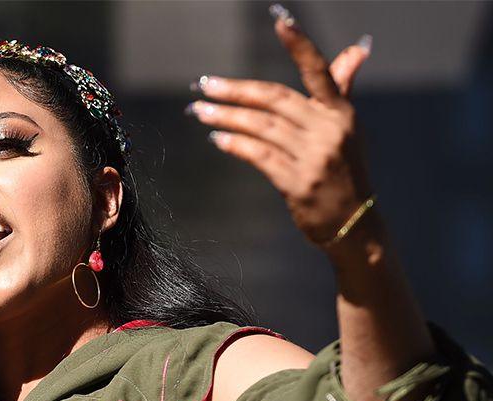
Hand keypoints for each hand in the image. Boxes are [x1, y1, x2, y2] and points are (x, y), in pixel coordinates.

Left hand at [187, 4, 375, 248]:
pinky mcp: (298, 182)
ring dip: (226, 117)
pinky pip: (259, 156)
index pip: (319, 72)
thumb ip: (341, 89)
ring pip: (261, 127)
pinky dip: (236, 144)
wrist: (354, 224)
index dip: (300, 45)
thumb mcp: (348, 129)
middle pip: (275, 100)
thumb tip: (356, 50)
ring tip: (200, 110)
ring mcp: (315, 158)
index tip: (280, 18)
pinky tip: (217, 137)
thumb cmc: (345, 171)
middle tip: (204, 84)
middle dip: (235, 90)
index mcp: (341, 112)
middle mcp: (330, 130)